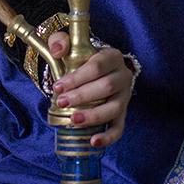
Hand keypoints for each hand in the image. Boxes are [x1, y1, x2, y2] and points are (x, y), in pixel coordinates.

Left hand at [47, 32, 132, 147]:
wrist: (97, 71)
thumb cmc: (83, 59)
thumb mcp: (71, 46)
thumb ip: (61, 41)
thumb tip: (58, 50)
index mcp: (112, 57)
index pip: (97, 66)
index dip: (77, 77)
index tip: (58, 86)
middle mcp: (123, 76)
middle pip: (107, 87)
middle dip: (82, 96)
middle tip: (61, 102)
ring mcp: (125, 96)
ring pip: (114, 108)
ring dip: (94, 115)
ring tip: (74, 120)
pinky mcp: (123, 114)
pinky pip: (119, 127)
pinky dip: (108, 136)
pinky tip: (94, 141)